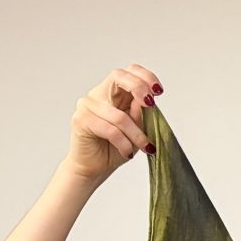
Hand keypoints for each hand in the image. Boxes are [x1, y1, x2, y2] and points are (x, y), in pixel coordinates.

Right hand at [64, 64, 158, 181]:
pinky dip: (124, 144)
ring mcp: (87, 105)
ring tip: (145, 147)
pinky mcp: (81, 120)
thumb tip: (147, 99)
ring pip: (120, 116)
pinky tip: (128, 153)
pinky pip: (110, 130)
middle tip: (151, 105)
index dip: (145, 76)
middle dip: (139, 88)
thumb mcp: (137, 128)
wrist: (95, 168)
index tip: (159, 91)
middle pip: (118, 76)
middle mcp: (98, 94)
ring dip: (137, 135)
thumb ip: (141, 112)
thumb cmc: (116, 147)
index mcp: (114, 92)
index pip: (128, 72)